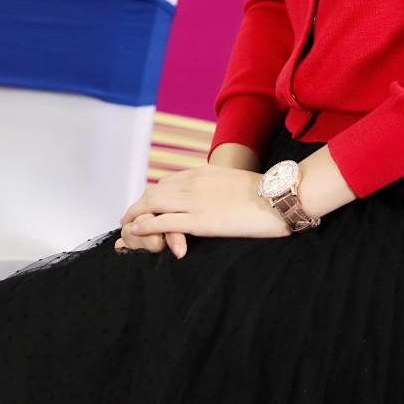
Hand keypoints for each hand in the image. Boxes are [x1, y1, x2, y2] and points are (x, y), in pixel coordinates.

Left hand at [115, 166, 292, 253]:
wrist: (277, 197)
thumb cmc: (263, 193)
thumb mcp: (233, 182)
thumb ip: (216, 187)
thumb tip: (212, 197)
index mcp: (202, 172)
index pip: (166, 182)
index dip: (151, 196)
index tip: (145, 207)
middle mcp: (193, 182)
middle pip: (153, 192)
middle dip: (137, 207)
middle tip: (129, 220)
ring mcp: (194, 201)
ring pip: (151, 205)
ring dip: (135, 217)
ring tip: (127, 229)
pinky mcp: (198, 221)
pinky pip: (162, 222)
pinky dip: (145, 227)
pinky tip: (136, 232)